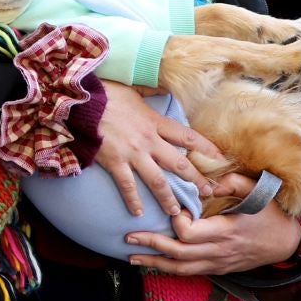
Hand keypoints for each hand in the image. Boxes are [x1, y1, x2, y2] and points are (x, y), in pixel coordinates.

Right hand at [92, 82, 218, 217]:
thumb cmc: (104, 94)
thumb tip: (164, 90)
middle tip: (207, 193)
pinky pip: (128, 185)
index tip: (219, 157)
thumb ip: (149, 92)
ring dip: (168, 197)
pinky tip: (138, 212)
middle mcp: (148, 141)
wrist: (80, 103)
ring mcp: (132, 154)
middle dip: (195, 180)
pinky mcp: (115, 162)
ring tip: (176, 211)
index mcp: (154, 122)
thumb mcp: (131, 89)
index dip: (205, 147)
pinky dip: (133, 200)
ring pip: (157, 181)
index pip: (187, 136)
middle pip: (178, 164)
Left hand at [126, 173, 300, 274]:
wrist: (290, 243)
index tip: (174, 208)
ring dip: (155, 263)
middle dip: (151, 246)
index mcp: (226, 231)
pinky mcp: (220, 268)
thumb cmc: (273, 214)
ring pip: (182, 269)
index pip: (189, 234)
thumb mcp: (258, 192)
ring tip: (132, 257)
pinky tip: (154, 264)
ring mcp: (219, 263)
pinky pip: (192, 273)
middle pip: (178, 254)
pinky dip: (171, 269)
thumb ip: (233, 183)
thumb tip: (207, 182)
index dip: (176, 221)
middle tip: (128, 237)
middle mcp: (220, 251)